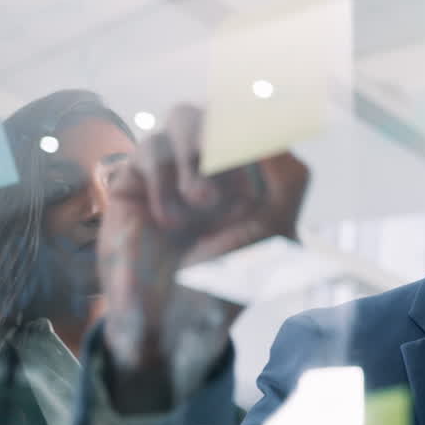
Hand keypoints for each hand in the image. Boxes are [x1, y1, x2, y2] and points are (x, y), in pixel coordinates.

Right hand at [99, 105, 308, 405]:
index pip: (264, 115)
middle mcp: (215, 162)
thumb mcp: (274, 233)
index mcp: (255, 170)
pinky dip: (165, 183)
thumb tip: (278, 128)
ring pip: (185, 114)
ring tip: (201, 201)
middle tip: (231, 174)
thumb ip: (289, 180)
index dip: (264, 117)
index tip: (262, 133)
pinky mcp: (135, 178)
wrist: (171, 319)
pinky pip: (151, 149)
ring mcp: (174, 167)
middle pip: (224, 105)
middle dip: (230, 136)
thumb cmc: (225, 280)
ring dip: (196, 154)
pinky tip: (170, 222)